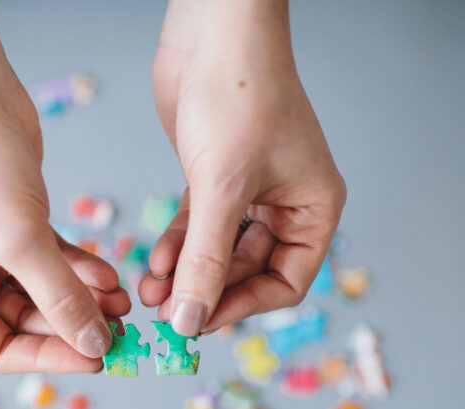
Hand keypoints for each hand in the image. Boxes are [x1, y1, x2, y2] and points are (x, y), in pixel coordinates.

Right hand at [0, 1, 128, 372]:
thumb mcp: (20, 241)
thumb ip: (61, 298)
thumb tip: (95, 344)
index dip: (48, 358)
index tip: (95, 356)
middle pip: (27, 323)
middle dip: (74, 324)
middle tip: (120, 329)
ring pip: (45, 291)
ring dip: (84, 297)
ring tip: (124, 301)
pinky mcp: (16, 220)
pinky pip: (53, 259)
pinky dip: (80, 267)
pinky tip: (110, 273)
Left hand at [139, 0, 346, 336]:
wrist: (213, 30)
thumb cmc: (239, 94)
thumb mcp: (221, 189)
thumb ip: (206, 260)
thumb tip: (190, 318)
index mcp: (313, 208)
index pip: (287, 281)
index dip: (243, 307)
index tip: (201, 321)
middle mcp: (287, 202)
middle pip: (248, 271)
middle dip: (206, 290)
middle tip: (166, 311)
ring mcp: (250, 190)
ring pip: (218, 250)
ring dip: (185, 272)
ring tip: (150, 291)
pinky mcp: (215, 175)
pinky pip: (198, 225)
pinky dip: (176, 244)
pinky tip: (153, 261)